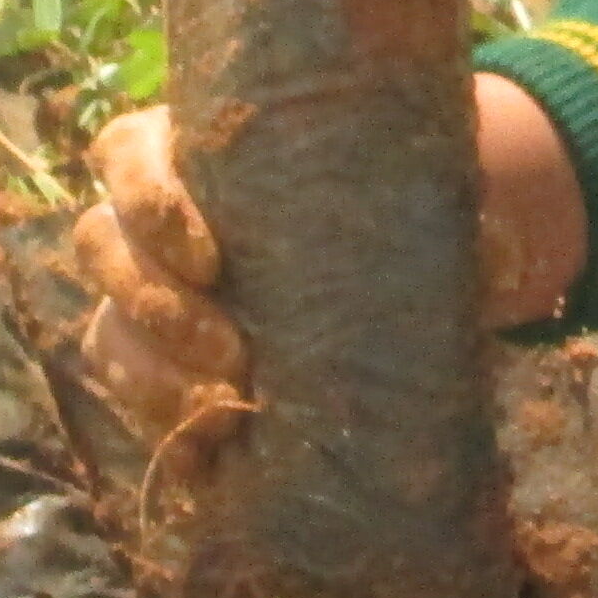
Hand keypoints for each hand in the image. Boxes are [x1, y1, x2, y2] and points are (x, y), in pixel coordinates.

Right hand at [70, 73, 592, 449]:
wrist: (391, 266)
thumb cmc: (386, 196)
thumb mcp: (405, 182)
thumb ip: (432, 199)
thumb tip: (496, 249)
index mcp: (190, 150)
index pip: (124, 155)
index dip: (148, 200)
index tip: (211, 254)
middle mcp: (151, 220)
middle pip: (100, 244)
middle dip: (154, 302)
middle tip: (233, 351)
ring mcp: (147, 293)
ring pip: (104, 327)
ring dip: (152, 372)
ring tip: (229, 403)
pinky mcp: (158, 364)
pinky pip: (130, 392)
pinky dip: (164, 421)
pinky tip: (213, 447)